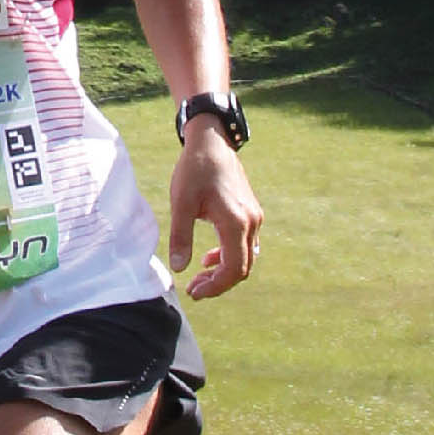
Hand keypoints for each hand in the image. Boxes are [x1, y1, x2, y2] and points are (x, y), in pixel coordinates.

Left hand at [166, 128, 259, 299]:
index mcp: (236, 223)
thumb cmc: (195, 170)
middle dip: (218, 283)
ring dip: (224, 271)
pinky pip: (246, 245)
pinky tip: (208, 257)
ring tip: (198, 276)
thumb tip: (179, 268)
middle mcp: (251, 223)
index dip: (215, 287)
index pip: (233, 269)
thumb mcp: (181, 203)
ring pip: (246, 258)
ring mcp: (254, 217)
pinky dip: (229, 256)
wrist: (212, 142)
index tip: (194, 292)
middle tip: (193, 288)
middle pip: (242, 268)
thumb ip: (181, 237)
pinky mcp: (251, 213)